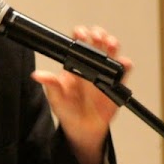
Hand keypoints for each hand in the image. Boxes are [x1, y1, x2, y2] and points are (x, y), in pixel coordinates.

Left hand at [31, 25, 132, 163]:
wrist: (82, 129)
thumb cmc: (68, 110)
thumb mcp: (56, 98)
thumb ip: (51, 85)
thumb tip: (38, 75)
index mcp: (75, 65)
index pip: (78, 44)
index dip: (81, 35)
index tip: (81, 34)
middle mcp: (91, 66)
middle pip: (97, 44)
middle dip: (99, 35)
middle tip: (97, 35)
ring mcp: (104, 74)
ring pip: (111, 54)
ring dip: (112, 45)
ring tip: (110, 43)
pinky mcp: (115, 85)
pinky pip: (122, 73)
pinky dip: (125, 66)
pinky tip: (123, 63)